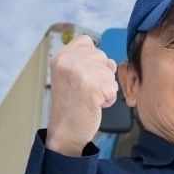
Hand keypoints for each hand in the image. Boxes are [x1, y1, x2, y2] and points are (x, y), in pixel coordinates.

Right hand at [46, 35, 117, 155]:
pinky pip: (113, 88)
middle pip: (102, 57)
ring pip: (109, 74)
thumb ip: (90, 63)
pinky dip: (108, 99)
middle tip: (84, 91)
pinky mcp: (91, 86)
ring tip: (88, 99)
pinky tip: (94, 105)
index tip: (81, 77)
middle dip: (100, 76)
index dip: (91, 60)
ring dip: (105, 89)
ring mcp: (79, 72)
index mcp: (60, 55)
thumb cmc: (72, 106)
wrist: (65, 132)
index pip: (87, 42)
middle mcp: (67, 60)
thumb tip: (112, 63)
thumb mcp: (73, 76)